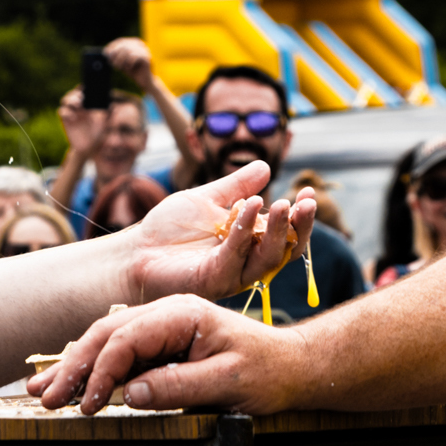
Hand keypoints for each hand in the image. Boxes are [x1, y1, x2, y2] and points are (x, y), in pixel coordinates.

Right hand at [30, 292, 295, 415]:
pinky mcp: (161, 346)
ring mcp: (162, 328)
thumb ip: (179, 386)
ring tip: (41, 390)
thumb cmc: (268, 372)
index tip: (89, 406)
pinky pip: (120, 354)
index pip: (127, 337)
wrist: (292, 367)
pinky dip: (92, 371)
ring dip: (73, 367)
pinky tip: (70, 384)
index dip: (102, 372)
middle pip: (106, 333)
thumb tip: (131, 394)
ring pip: (106, 341)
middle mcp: (167, 314)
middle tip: (44, 399)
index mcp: (183, 314)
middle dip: (72, 366)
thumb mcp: (228, 383)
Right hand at [57, 89, 102, 158]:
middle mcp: (78, 106)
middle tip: (82, 97)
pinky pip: (62, 112)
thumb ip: (108, 114)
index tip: (85, 87)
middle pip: (72, 94)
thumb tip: (113, 106)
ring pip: (65, 101)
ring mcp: (71, 112)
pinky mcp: (66, 120)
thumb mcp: (105, 123)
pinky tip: (73, 116)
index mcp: (86, 103)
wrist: (90, 147)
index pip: (82, 91)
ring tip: (78, 103)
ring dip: (70, 100)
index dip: (82, 88)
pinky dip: (66, 112)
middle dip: (75, 93)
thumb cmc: (98, 132)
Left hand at [102, 37, 154, 91]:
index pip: (121, 40)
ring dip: (120, 59)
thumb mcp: (121, 62)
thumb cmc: (132, 71)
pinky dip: (129, 62)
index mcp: (134, 43)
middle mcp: (140, 45)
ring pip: (129, 50)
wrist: (144, 81)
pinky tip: (128, 68)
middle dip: (115, 54)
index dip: (112, 46)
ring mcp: (144, 50)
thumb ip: (115, 56)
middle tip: (111, 62)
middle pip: (124, 45)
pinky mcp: (147, 58)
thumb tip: (106, 52)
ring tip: (118, 67)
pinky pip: (135, 56)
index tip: (105, 53)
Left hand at [118, 160, 315, 309]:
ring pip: (266, 258)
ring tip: (285, 203)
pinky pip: (235, 256)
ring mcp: (231, 274)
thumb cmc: (169, 230)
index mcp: (249, 244)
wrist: (136, 251)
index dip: (300, 216)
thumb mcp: (207, 199)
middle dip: (299, 226)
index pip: (285, 233)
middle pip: (285, 250)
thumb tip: (265, 166)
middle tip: (307, 201)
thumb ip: (235, 186)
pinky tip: (249, 206)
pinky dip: (245, 231)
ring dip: (279, 230)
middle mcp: (246, 262)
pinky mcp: (212, 279)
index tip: (309, 191)